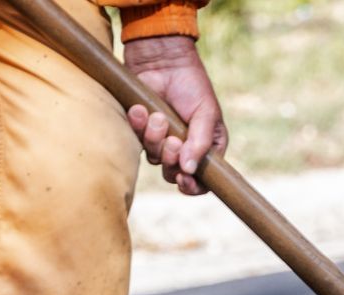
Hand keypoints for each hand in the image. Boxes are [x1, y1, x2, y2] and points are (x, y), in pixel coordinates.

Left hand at [123, 36, 226, 196]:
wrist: (163, 59)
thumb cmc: (192, 84)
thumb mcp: (207, 113)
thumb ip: (201, 143)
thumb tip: (189, 170)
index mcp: (204, 148)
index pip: (200, 182)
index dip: (191, 186)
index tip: (183, 178)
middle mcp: (182, 149)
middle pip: (172, 173)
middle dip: (171, 159)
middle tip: (174, 140)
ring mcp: (160, 140)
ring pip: (154, 158)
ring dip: (155, 139)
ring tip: (158, 116)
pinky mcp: (141, 130)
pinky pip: (136, 139)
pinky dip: (138, 126)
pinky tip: (140, 109)